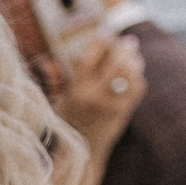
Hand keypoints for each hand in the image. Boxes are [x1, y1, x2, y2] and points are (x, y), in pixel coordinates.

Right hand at [46, 34, 145, 184]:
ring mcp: (113, 105)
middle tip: (124, 40)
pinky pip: (138, 87)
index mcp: (76, 93)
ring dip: (132, 59)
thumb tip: (47, 61)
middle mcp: (96, 98)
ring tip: (131, 52)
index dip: (98, 42)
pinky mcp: (125, 111)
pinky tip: (134, 70)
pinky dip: (137, 75)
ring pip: (130, 73)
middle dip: (121, 48)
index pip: (89, 60)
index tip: (103, 31)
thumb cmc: (66, 124)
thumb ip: (54, 81)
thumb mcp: (56, 103)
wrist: (83, 153)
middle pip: (115, 63)